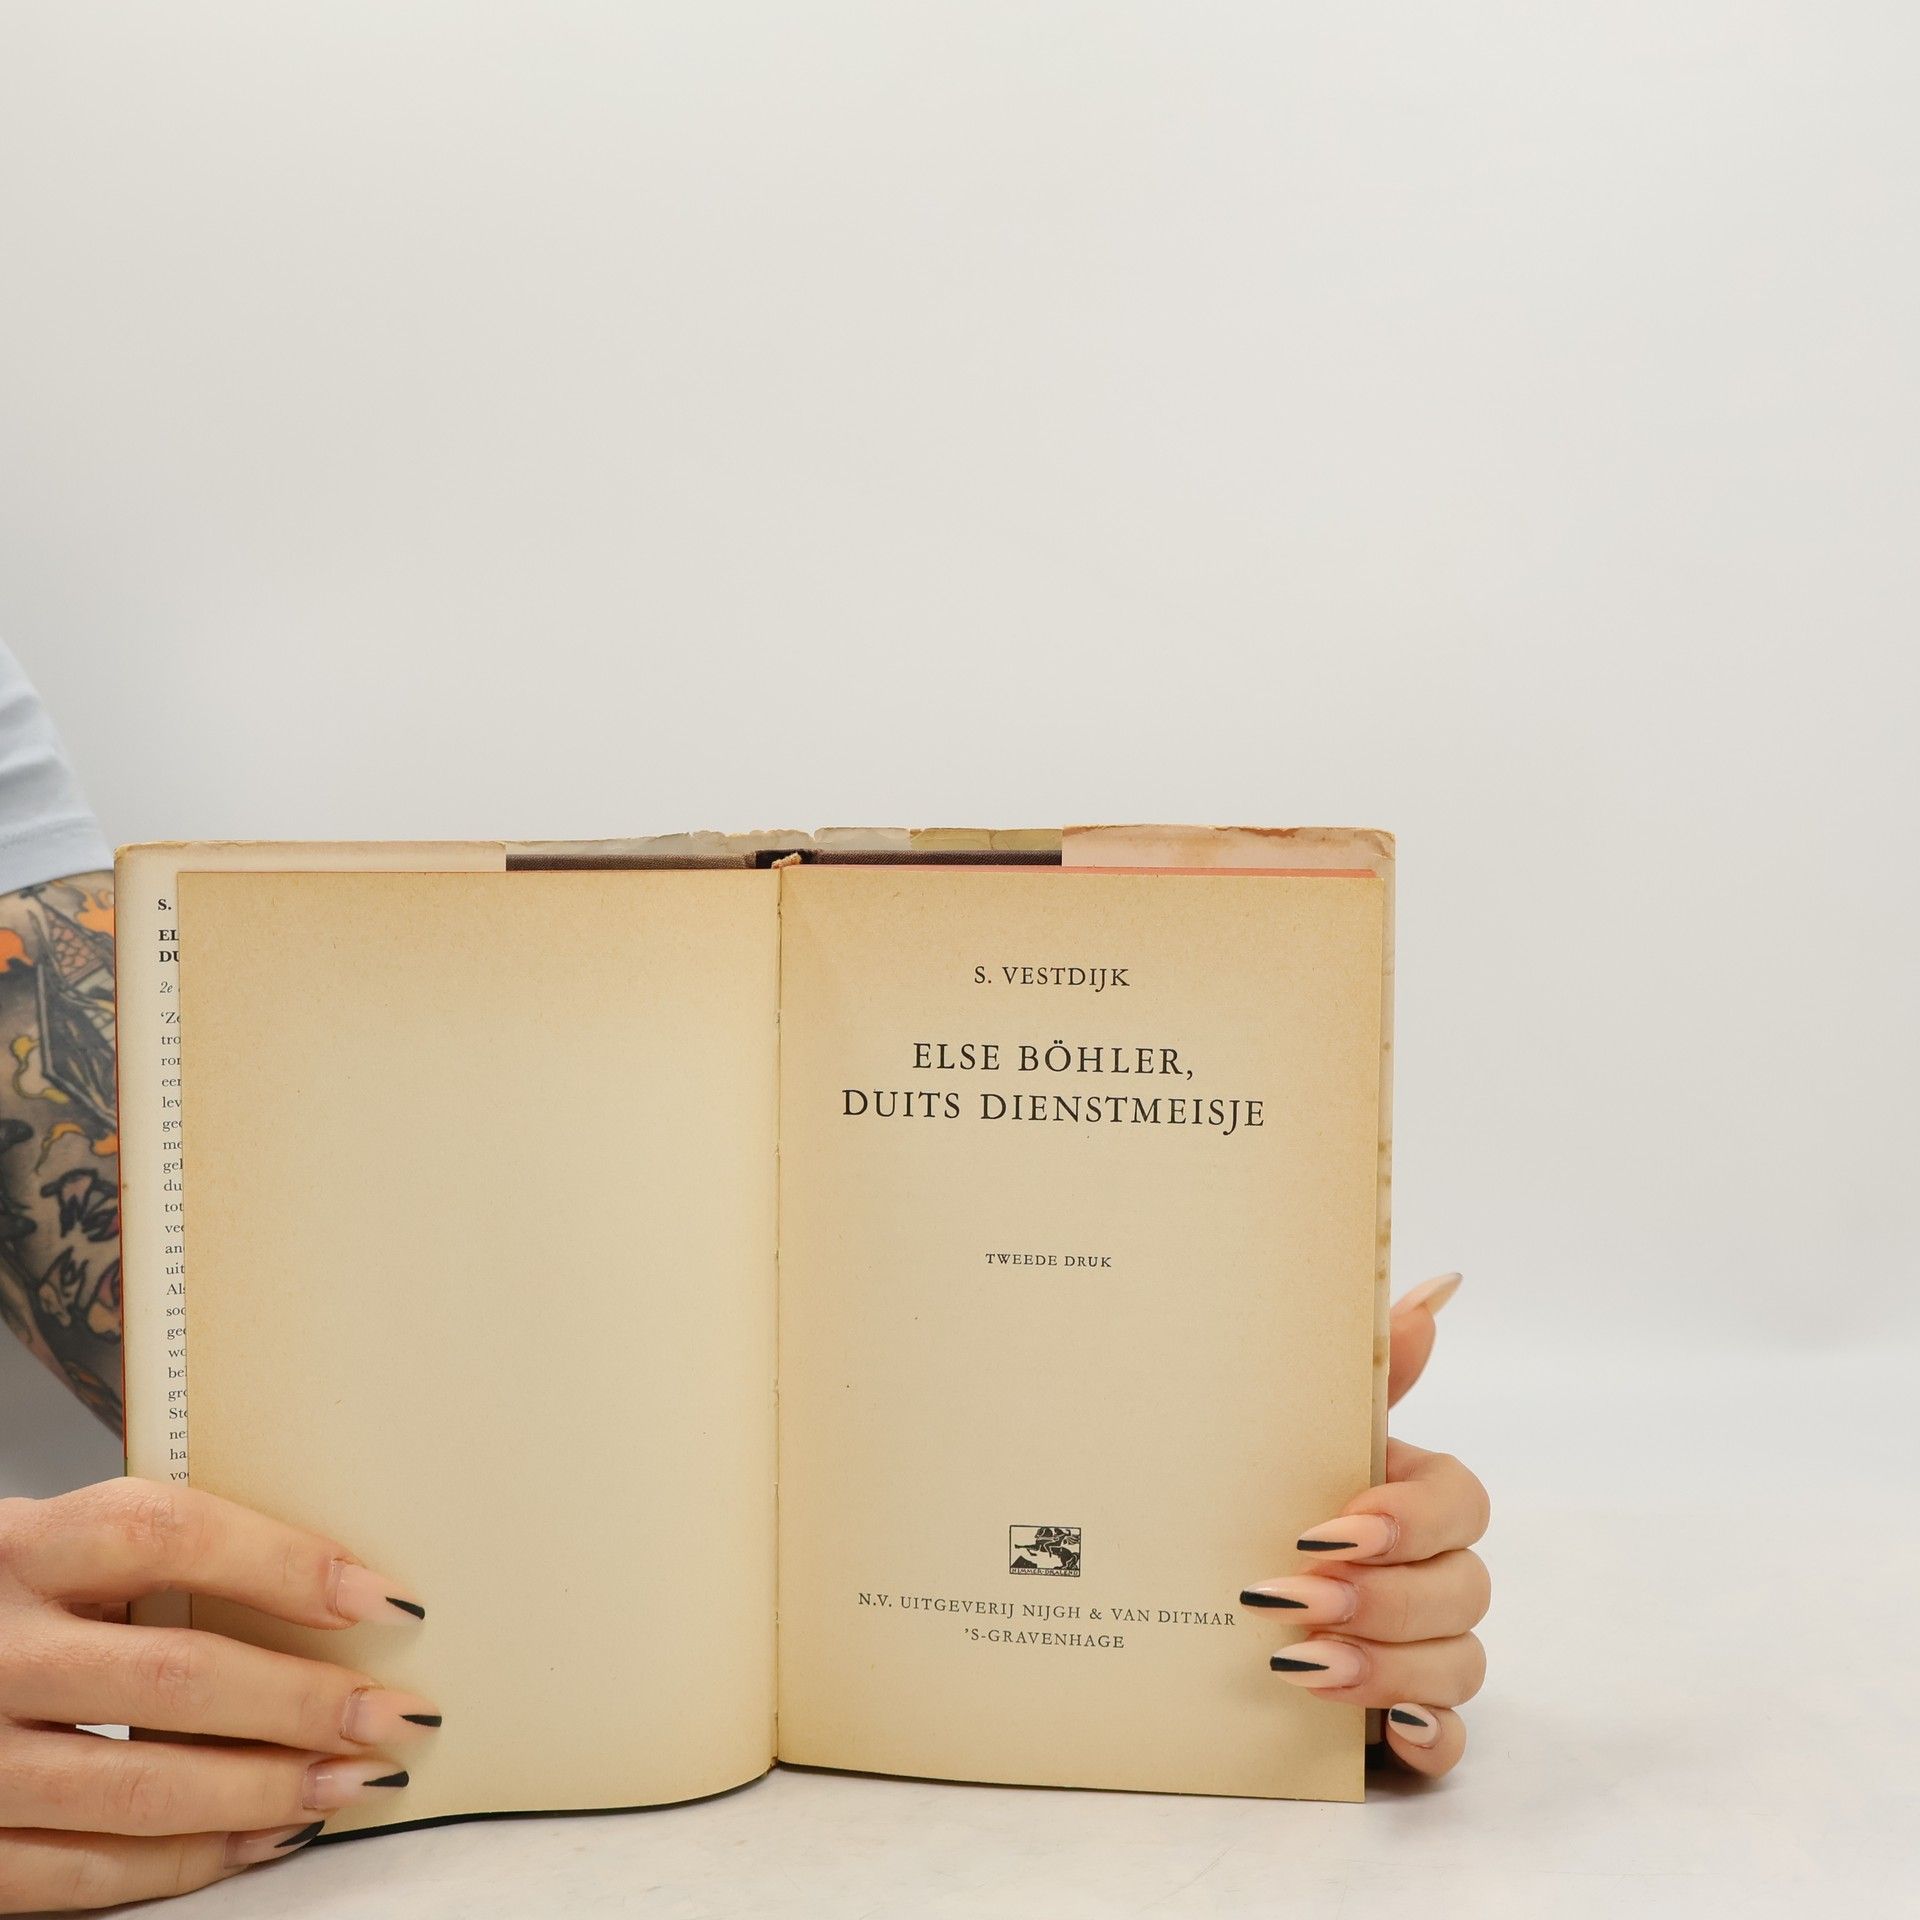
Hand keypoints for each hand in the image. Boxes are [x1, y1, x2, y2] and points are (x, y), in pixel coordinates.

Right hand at [0, 1479, 437, 1910]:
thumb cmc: (0, 1605)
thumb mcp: (52, 1553)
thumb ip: (151, 1561)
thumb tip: (325, 1587)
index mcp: (17, 1549)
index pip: (166, 1535)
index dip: (283, 1565)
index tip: (379, 1598)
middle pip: (174, 1677)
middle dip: (304, 1703)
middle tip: (392, 1713)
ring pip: (143, 1788)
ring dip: (268, 1790)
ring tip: (351, 1781)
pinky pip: (89, 1871)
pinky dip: (194, 1859)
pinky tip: (266, 1837)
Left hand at [1244, 1273, 1488, 1777]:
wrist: (1202, 1586)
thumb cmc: (1271, 1496)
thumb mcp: (1303, 1433)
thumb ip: (1371, 1368)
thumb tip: (1438, 1284)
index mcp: (1414, 1498)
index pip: (1463, 1503)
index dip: (1410, 1518)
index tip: (1333, 1527)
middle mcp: (1433, 1574)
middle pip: (1465, 1589)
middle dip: (1384, 1597)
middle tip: (1296, 1596)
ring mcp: (1428, 1651)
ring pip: (1461, 1665)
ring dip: (1387, 1664)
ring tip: (1302, 1662)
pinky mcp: (1407, 1721)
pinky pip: (1452, 1743)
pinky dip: (1428, 1737)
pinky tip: (1384, 1729)